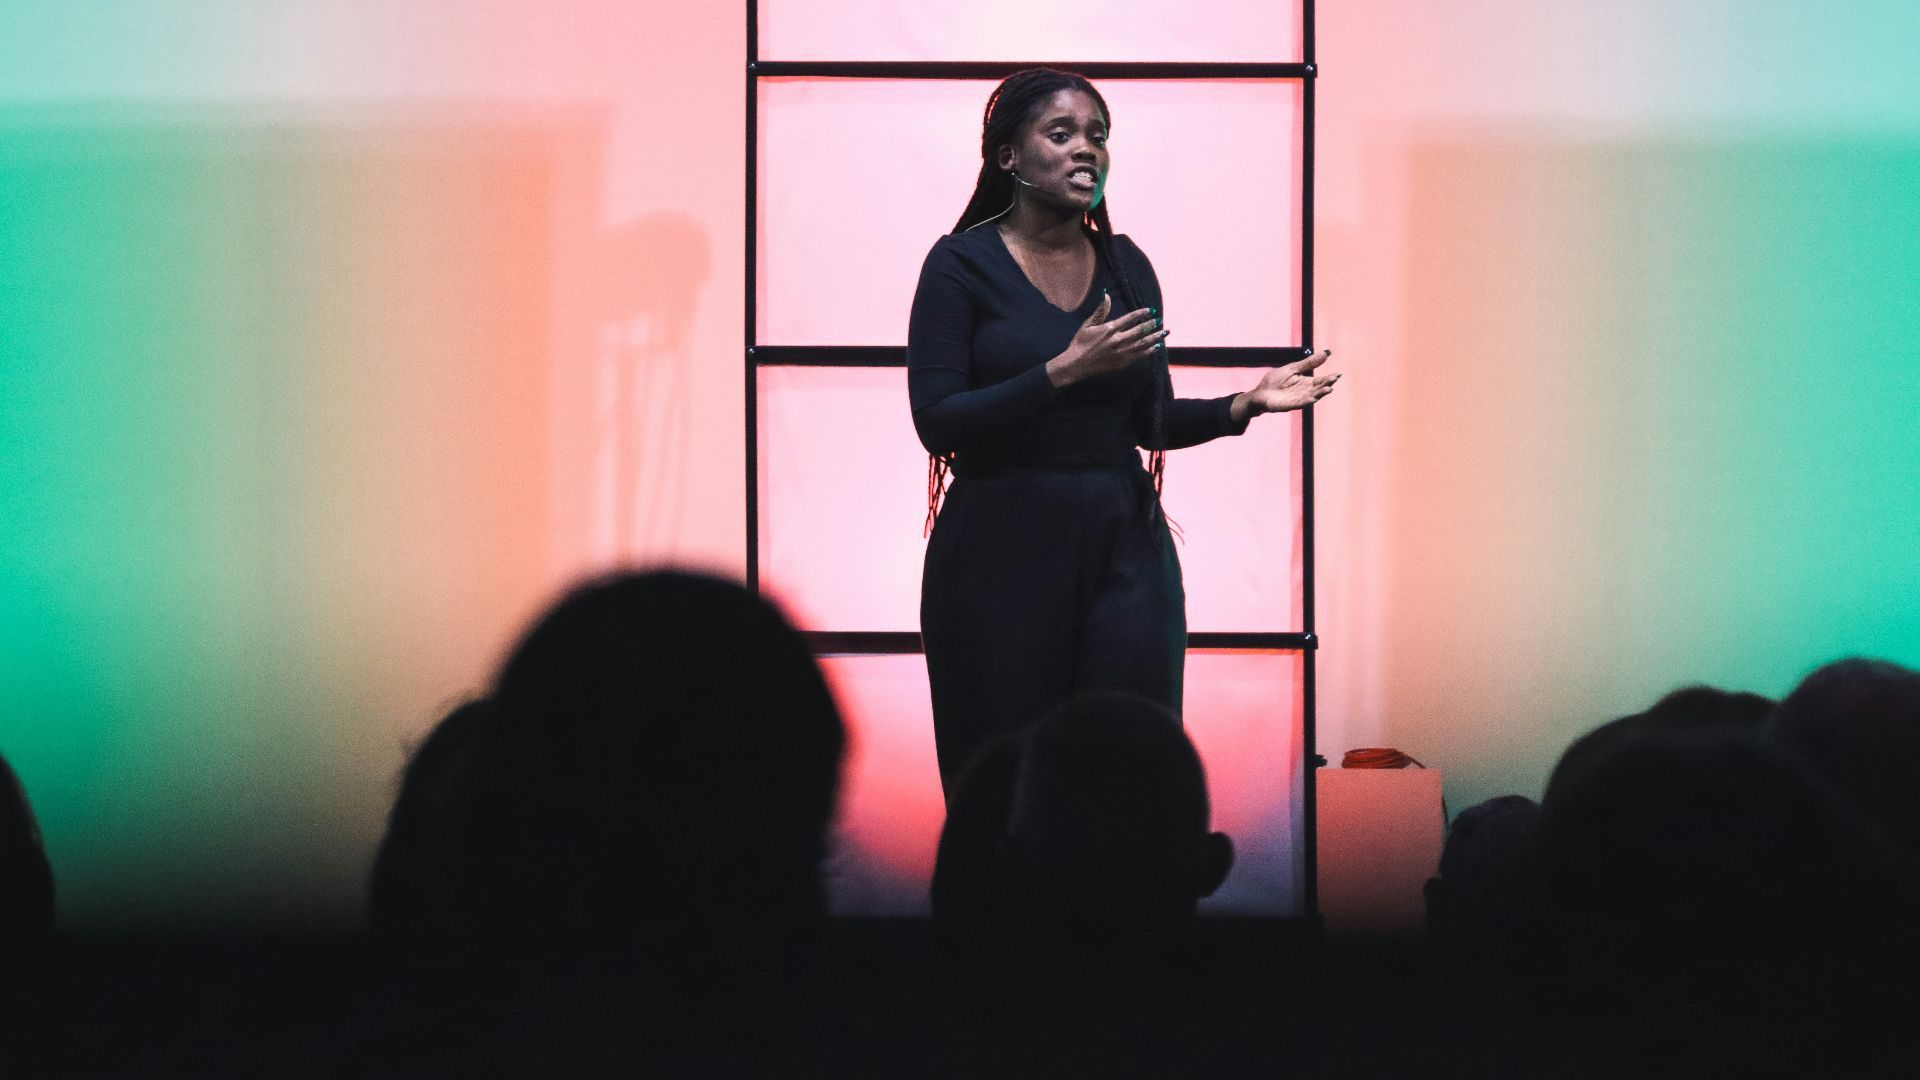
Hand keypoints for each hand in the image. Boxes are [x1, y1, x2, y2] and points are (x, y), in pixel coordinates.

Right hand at [1047, 291, 1167, 387]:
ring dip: (1155, 337)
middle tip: (1160, 321)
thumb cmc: (1080, 343)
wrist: (1076, 365)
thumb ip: (1100, 311)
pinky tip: (1156, 347)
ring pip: (1143, 343)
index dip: (1142, 313)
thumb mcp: (1088, 324)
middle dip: (1152, 325)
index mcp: (1110, 329)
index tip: (1151, 311)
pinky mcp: (1122, 363)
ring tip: (1164, 332)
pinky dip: (1149, 351)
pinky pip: (1139, 356)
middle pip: (1140, 330)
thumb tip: (1106, 295)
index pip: (1131, 318)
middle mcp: (1118, 340)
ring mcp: (1121, 352)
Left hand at [1238, 349, 1339, 417]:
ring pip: (1312, 396)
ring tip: (1328, 389)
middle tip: (1335, 379)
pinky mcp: (1289, 405)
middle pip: (1319, 388)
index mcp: (1306, 382)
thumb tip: (1326, 352)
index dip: (1329, 378)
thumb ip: (1309, 363)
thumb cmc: (1275, 380)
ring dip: (1320, 393)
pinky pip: (1300, 403)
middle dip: (1327, 384)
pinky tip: (1313, 398)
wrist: (1260, 392)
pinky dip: (1307, 400)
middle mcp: (1305, 391)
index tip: (1338, 374)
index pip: (1321, 380)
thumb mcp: (1293, 368)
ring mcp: (1298, 399)